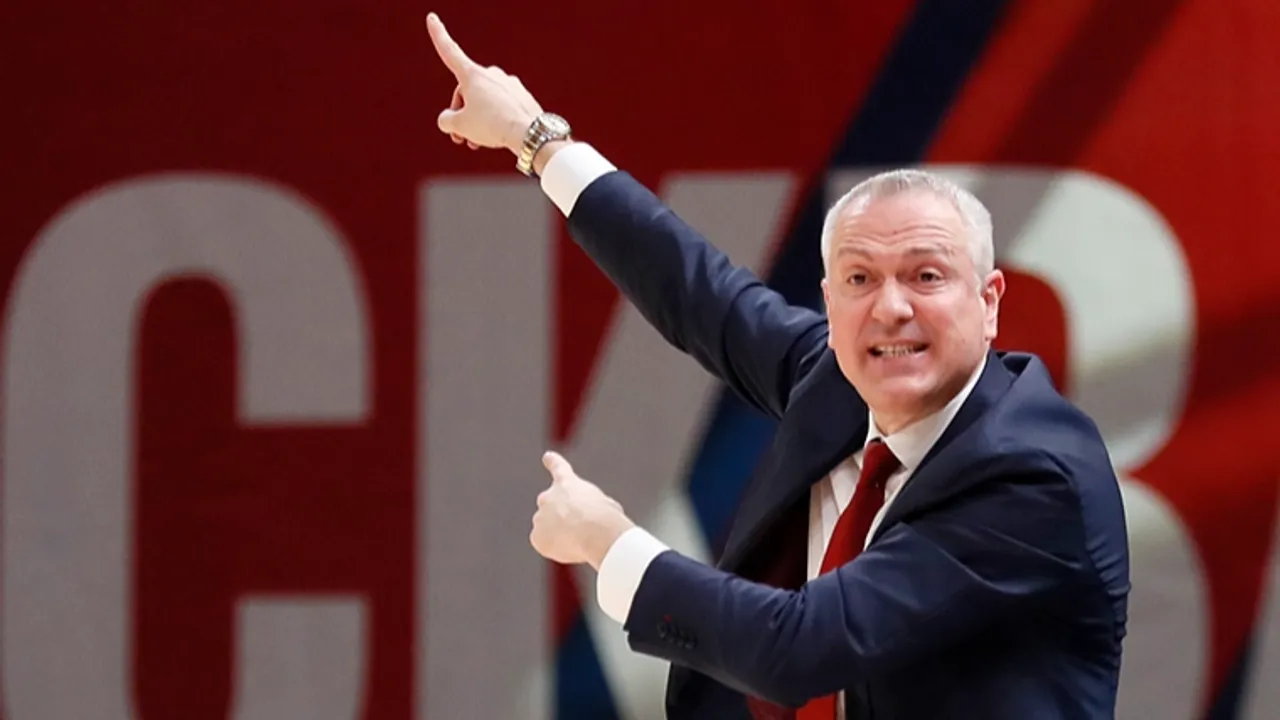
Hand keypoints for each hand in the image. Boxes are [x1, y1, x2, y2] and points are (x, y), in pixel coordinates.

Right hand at [424, 13, 543, 153]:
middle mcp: (491, 74)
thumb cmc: (493, 126)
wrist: (529, 133)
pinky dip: (496, 120)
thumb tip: (449, 119)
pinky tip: (497, 136)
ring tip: (476, 142)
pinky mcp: (522, 96)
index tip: (432, 18)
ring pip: (485, 102)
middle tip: (460, 136)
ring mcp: (509, 84)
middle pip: (466, 92)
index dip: (438, 36)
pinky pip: (502, 107)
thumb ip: (447, 120)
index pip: (450, 52)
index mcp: (472, 75)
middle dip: (461, 113)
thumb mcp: (460, 125)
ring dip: (477, 121)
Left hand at [531, 451, 634, 569]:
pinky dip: (555, 548)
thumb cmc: (605, 517)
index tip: (547, 457)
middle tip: (576, 528)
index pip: (559, 468)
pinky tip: (570, 548)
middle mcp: (548, 497)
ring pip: (548, 528)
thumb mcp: (605, 505)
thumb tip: (587, 522)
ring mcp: (540, 517)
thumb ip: (591, 508)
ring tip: (579, 540)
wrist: (593, 530)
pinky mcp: (536, 537)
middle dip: (558, 515)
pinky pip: (545, 545)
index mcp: (568, 484)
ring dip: (560, 534)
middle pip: (549, 506)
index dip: (553, 462)